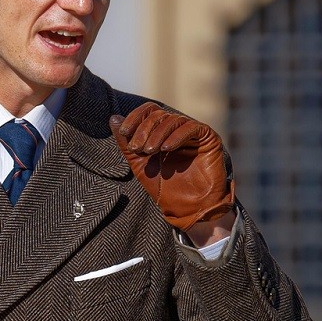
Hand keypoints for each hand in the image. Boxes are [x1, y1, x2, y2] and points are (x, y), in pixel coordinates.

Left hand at [110, 102, 234, 231]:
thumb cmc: (165, 188)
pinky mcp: (208, 138)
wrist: (189, 208)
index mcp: (161, 132)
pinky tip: (167, 149)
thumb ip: (126, 143)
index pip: (148, 112)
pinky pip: (192, 128)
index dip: (135, 118)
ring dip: (157, 134)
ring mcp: (193, 132)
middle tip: (137, 149)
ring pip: (173, 120)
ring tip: (150, 151)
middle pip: (158, 114)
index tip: (124, 133)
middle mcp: (177, 129)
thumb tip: (113, 118)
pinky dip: (177, 136)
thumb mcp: (139, 165)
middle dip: (144, 130)